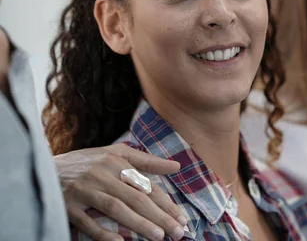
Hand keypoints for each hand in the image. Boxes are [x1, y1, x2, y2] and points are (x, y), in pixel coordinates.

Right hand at [55, 143, 186, 240]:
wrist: (44, 167)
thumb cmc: (88, 162)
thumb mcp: (117, 153)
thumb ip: (147, 161)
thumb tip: (177, 167)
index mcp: (116, 161)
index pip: (147, 185)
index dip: (166, 203)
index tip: (182, 218)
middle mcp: (102, 174)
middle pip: (136, 198)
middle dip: (159, 216)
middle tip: (177, 232)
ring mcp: (84, 190)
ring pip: (115, 208)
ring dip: (138, 223)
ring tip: (158, 236)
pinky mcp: (67, 205)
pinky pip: (87, 222)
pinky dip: (102, 233)